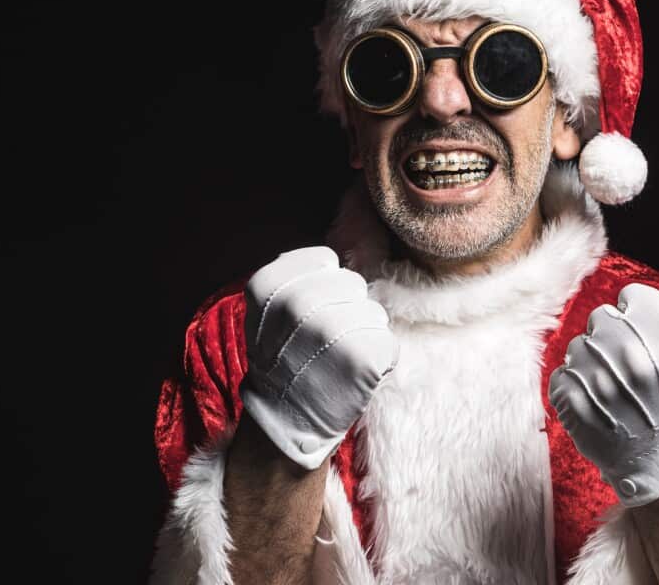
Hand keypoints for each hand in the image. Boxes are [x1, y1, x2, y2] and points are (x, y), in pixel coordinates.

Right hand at [240, 246, 397, 469]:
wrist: (286, 421)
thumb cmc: (284, 359)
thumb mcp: (270, 308)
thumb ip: (296, 274)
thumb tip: (342, 237)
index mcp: (271, 284)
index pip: (326, 261)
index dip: (323, 288)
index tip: (306, 318)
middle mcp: (299, 303)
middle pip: (353, 284)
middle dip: (347, 310)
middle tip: (324, 344)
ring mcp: (333, 330)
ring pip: (374, 312)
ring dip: (364, 336)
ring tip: (337, 361)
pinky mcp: (365, 357)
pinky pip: (388, 341)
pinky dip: (379, 360)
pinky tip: (354, 375)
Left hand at [548, 283, 658, 507]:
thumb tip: (629, 303)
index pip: (633, 296)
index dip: (637, 313)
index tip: (640, 332)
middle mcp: (633, 353)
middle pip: (602, 316)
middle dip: (611, 335)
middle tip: (624, 364)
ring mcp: (598, 377)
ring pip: (578, 345)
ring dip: (591, 362)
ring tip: (610, 387)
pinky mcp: (572, 399)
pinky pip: (562, 374)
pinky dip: (575, 387)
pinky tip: (595, 402)